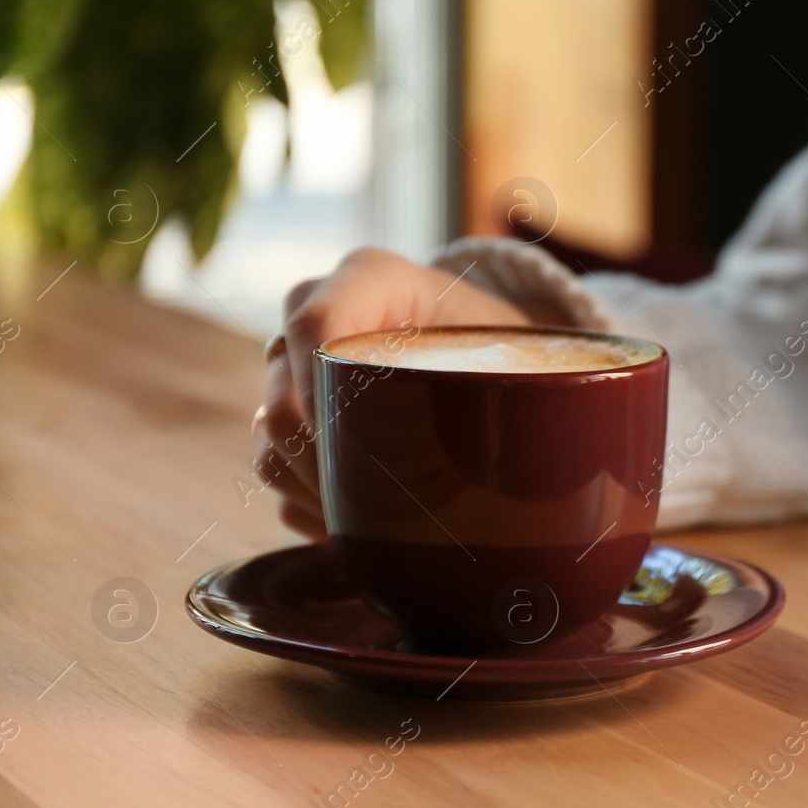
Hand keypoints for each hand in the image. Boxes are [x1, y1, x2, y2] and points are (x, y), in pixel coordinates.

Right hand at [252, 247, 532, 538]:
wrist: (490, 350)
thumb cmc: (510, 345)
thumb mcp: (519, 348)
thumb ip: (519, 379)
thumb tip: (535, 464)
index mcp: (371, 279)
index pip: (317, 323)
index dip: (325, 392)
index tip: (366, 455)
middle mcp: (317, 311)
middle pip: (285, 397)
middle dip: (329, 469)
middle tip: (380, 513)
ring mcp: (294, 364)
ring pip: (272, 440)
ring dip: (318, 495)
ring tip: (374, 527)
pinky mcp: (290, 413)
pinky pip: (275, 470)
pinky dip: (312, 508)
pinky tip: (359, 528)